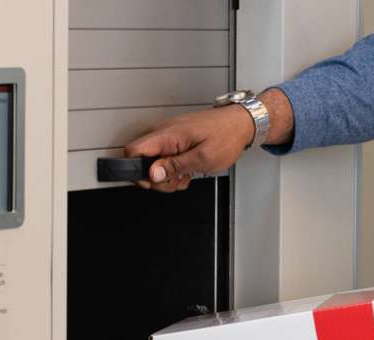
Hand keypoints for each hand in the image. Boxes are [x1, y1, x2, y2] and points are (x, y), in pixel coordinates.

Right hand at [124, 88, 294, 192]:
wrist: (241, 123)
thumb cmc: (227, 136)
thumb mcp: (203, 158)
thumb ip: (175, 166)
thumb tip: (153, 174)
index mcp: (167, 135)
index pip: (132, 150)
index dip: (136, 170)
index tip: (152, 182)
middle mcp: (164, 132)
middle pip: (142, 160)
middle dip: (157, 178)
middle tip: (176, 182)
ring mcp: (169, 135)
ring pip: (154, 161)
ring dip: (167, 175)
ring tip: (185, 176)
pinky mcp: (176, 139)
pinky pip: (165, 157)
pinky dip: (174, 168)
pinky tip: (187, 170)